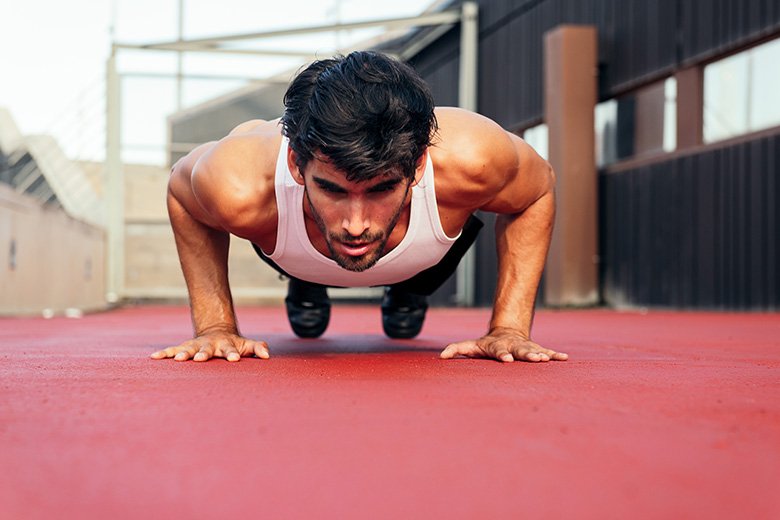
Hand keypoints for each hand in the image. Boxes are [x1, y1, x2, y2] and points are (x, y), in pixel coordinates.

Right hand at [151, 330, 269, 361]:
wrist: (216, 331)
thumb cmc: (234, 344)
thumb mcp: (247, 345)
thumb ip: (257, 348)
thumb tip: (267, 355)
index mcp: (226, 345)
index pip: (230, 350)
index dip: (232, 354)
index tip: (234, 359)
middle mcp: (210, 345)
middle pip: (206, 350)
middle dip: (203, 354)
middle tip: (199, 359)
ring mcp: (196, 346)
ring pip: (188, 349)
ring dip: (183, 353)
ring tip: (177, 359)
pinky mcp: (184, 348)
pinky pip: (173, 350)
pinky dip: (164, 353)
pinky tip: (154, 357)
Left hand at [440, 327, 567, 362]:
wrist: (506, 332)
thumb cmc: (486, 345)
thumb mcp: (471, 346)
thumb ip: (457, 349)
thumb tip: (441, 356)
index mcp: (497, 346)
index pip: (499, 351)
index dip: (502, 355)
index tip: (507, 360)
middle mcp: (513, 346)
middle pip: (520, 350)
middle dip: (527, 355)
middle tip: (534, 359)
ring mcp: (525, 347)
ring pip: (534, 350)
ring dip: (542, 355)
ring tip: (549, 360)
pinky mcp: (536, 349)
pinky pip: (547, 352)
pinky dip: (555, 355)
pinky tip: (565, 358)